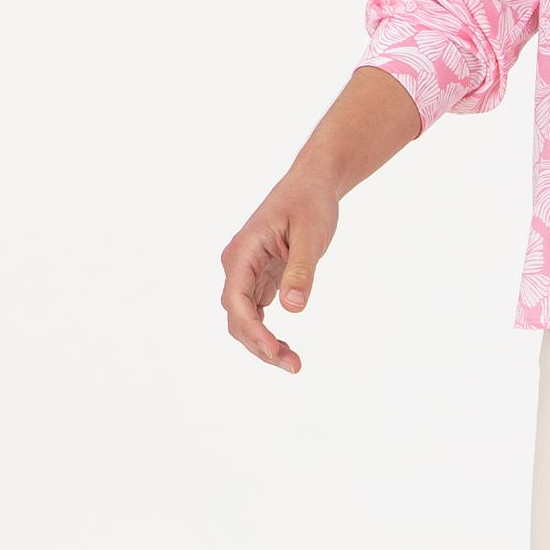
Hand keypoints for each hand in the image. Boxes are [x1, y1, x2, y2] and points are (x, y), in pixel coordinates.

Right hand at [219, 169, 339, 373]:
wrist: (312, 184)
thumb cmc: (310, 203)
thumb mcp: (311, 235)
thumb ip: (301, 270)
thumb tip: (293, 309)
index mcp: (242, 252)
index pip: (236, 300)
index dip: (253, 331)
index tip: (274, 351)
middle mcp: (238, 265)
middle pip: (237, 317)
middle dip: (259, 345)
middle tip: (294, 366)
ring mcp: (247, 273)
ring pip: (245, 319)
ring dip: (263, 344)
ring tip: (293, 363)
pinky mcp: (260, 278)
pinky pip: (256, 313)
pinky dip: (268, 333)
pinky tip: (285, 348)